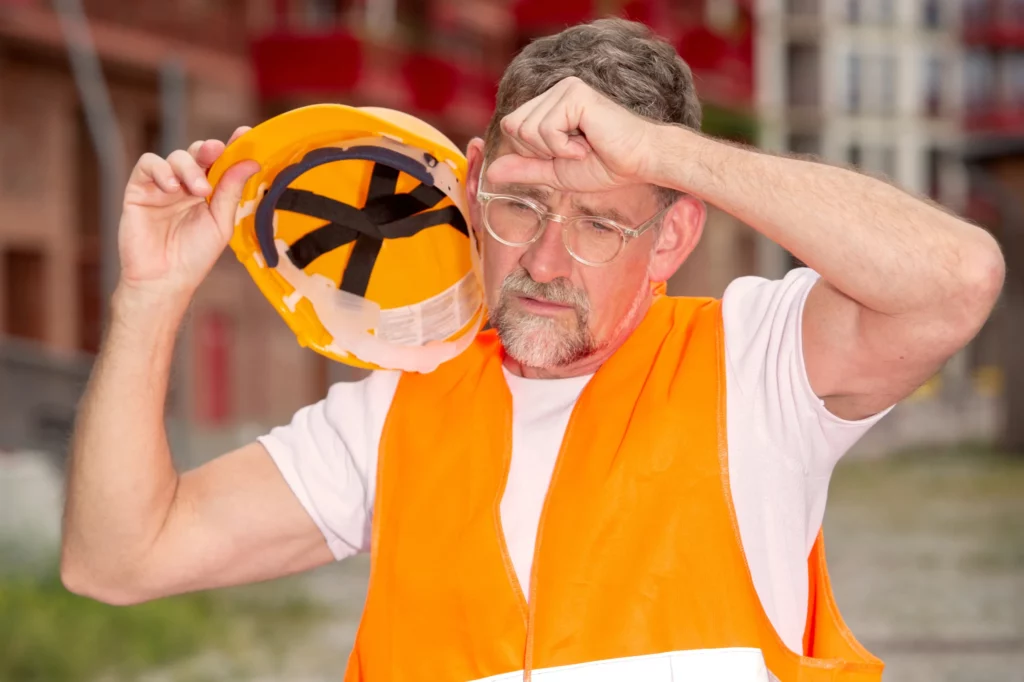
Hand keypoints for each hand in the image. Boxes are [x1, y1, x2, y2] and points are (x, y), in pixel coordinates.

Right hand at [117, 126, 258, 300]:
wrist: (164, 279)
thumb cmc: (195, 256)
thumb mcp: (220, 223)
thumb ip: (231, 191)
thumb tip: (250, 162)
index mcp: (210, 193)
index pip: (222, 162)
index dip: (233, 146)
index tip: (245, 133)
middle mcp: (187, 185)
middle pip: (198, 153)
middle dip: (208, 149)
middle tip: (216, 151)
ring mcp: (163, 186)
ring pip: (175, 156)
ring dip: (188, 167)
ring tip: (197, 190)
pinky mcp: (139, 189)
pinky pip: (148, 165)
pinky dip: (161, 170)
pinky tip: (172, 188)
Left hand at [486, 77, 660, 192]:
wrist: (639, 163)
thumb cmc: (605, 166)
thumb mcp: (555, 172)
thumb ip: (524, 169)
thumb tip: (489, 172)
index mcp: (549, 104)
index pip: (511, 126)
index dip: (531, 151)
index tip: (564, 154)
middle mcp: (555, 91)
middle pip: (513, 126)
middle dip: (539, 150)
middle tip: (573, 151)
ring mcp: (565, 89)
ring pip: (527, 128)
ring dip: (554, 150)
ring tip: (582, 147)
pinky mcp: (574, 94)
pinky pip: (545, 128)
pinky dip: (563, 147)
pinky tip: (587, 143)